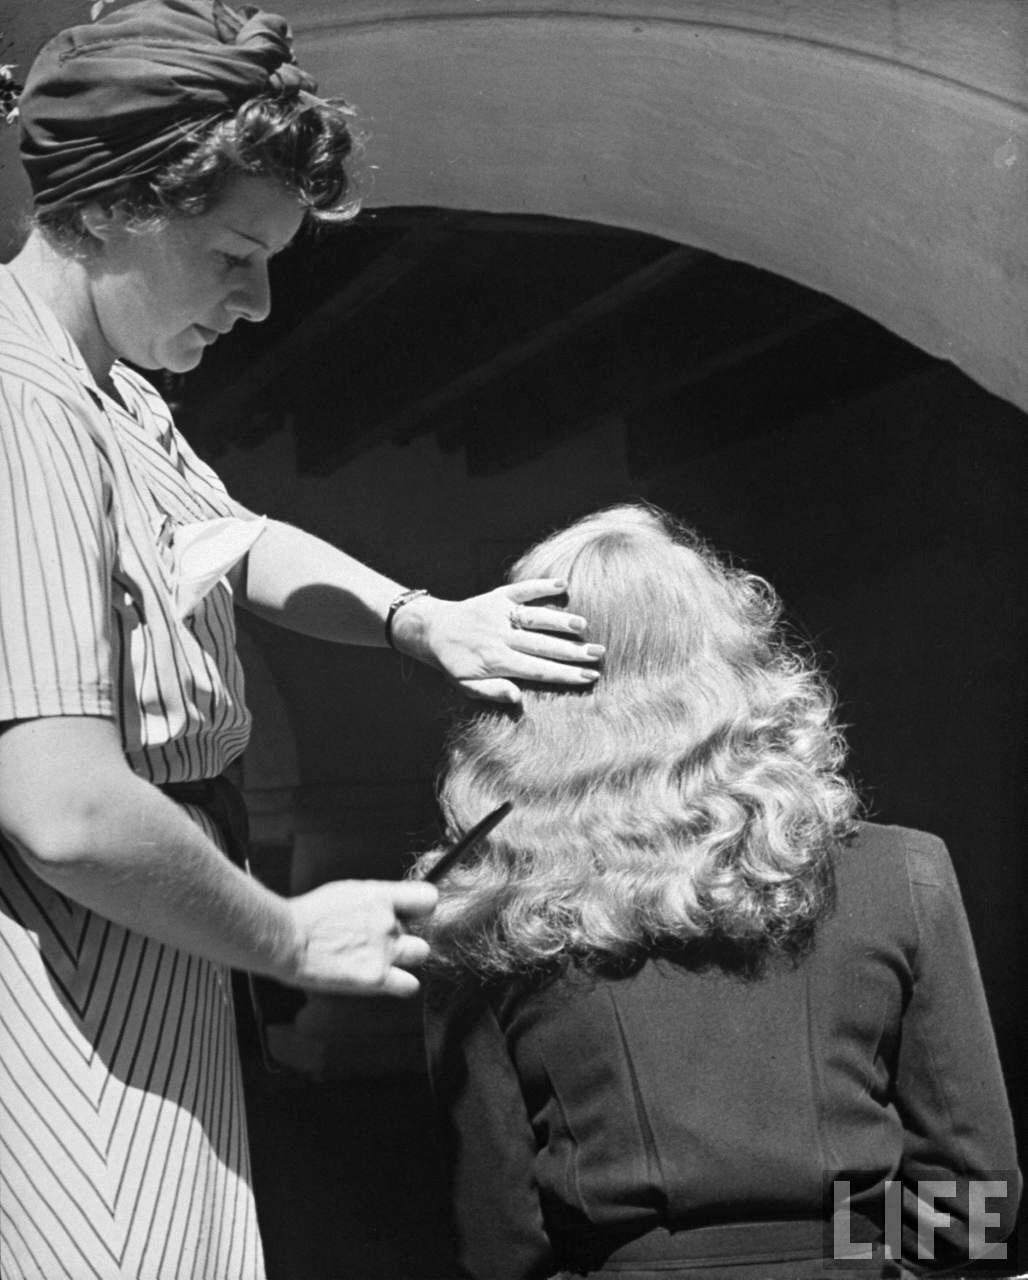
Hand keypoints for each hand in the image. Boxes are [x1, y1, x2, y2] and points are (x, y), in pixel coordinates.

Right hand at [281, 879, 437, 995]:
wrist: (286, 938)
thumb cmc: (309, 916)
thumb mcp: (348, 892)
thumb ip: (375, 900)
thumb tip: (391, 904)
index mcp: (379, 896)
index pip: (428, 898)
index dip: (423, 908)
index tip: (416, 914)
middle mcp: (387, 921)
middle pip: (421, 929)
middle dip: (407, 936)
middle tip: (386, 942)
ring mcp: (383, 950)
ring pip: (420, 955)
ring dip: (405, 958)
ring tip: (381, 959)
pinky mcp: (375, 977)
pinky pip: (409, 985)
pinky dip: (401, 984)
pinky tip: (385, 980)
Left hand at [390, 579, 603, 702]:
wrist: (431, 630)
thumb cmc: (454, 663)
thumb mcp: (466, 686)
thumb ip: (491, 692)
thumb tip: (518, 698)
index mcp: (497, 661)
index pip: (538, 670)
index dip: (566, 674)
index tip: (590, 677)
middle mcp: (501, 636)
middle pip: (543, 646)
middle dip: (573, 651)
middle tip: (598, 654)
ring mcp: (500, 614)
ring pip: (534, 618)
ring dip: (560, 620)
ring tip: (583, 625)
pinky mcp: (497, 596)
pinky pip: (521, 590)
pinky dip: (540, 586)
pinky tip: (562, 585)